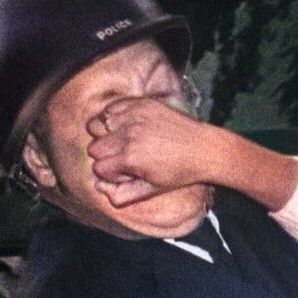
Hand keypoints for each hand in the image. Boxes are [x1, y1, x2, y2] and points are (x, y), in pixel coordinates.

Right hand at [86, 97, 297, 211]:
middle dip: (105, 156)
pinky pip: (111, 108)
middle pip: (93, 147)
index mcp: (131, 159)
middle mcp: (129, 135)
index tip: (124, 174)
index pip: (98, 167)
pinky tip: (127, 126)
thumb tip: (100, 189)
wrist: (204, 148)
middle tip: (124, 158)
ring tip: (121, 141)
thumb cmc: (179, 172)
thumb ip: (124, 194)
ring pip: (96, 124)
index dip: (109, 174)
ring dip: (104, 135)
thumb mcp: (153, 190)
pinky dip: (113, 117)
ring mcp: (134, 116)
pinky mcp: (140, 103)